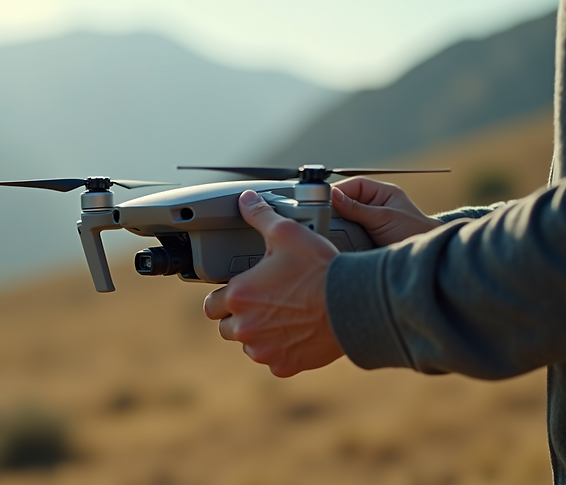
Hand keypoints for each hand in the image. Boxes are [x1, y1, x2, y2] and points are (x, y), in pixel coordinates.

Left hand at [203, 190, 343, 376]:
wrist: (354, 303)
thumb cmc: (320, 268)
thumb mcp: (288, 233)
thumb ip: (260, 216)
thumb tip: (245, 200)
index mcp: (239, 296)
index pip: (211, 304)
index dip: (223, 296)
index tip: (240, 291)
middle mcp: (246, 327)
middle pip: (226, 327)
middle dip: (239, 316)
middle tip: (262, 302)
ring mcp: (264, 349)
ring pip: (249, 344)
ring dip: (258, 334)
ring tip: (281, 316)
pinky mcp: (284, 365)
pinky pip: (273, 360)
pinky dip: (280, 350)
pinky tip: (295, 333)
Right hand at [331, 177, 441, 246]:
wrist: (428, 258)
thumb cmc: (415, 232)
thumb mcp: (384, 218)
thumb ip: (357, 208)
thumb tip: (334, 196)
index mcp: (382, 193)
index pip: (353, 185)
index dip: (337, 191)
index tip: (322, 200)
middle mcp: (375, 205)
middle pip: (346, 201)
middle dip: (335, 209)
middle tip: (323, 217)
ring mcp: (370, 222)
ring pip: (345, 218)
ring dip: (338, 225)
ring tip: (330, 230)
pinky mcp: (366, 238)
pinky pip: (348, 234)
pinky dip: (342, 237)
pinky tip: (337, 240)